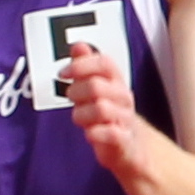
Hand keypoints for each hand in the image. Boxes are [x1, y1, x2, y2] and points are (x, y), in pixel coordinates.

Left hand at [65, 41, 142, 176]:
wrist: (131, 148)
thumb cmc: (109, 115)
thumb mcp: (97, 89)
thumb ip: (86, 68)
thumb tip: (78, 46)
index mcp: (116, 82)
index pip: (105, 63)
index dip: (82, 65)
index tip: (63, 73)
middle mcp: (123, 98)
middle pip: (96, 85)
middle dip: (76, 92)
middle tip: (71, 100)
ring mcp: (125, 119)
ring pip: (101, 108)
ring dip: (81, 114)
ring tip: (80, 118)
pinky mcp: (124, 141)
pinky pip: (110, 134)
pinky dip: (94, 134)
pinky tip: (89, 134)